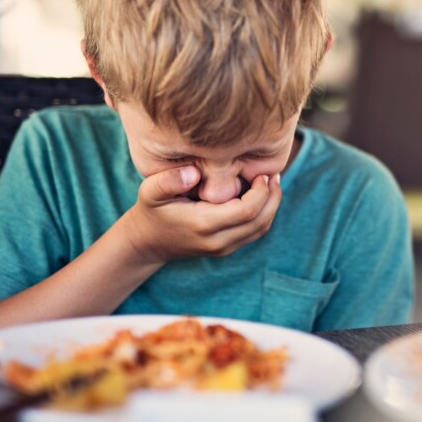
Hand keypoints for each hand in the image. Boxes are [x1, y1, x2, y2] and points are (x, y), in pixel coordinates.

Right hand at [119, 165, 282, 264]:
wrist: (149, 242)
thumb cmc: (151, 211)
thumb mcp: (150, 192)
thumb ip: (168, 181)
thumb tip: (195, 173)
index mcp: (203, 225)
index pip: (247, 211)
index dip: (261, 191)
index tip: (260, 173)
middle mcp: (217, 241)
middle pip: (260, 222)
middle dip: (272, 197)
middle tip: (273, 175)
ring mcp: (223, 248)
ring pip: (261, 229)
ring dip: (271, 206)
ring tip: (271, 183)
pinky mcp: (226, 249)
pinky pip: (254, 233)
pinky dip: (264, 214)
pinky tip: (261, 195)